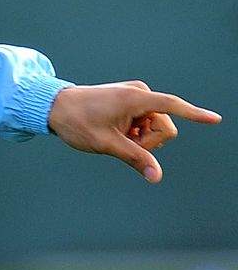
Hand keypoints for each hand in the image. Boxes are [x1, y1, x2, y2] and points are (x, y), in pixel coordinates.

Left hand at [47, 81, 220, 182]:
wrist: (54, 107)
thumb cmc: (77, 121)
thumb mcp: (106, 143)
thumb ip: (134, 158)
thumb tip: (155, 176)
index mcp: (135, 98)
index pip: (172, 106)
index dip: (194, 114)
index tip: (215, 119)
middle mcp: (139, 93)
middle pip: (165, 127)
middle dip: (149, 142)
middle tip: (123, 143)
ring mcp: (135, 96)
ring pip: (156, 127)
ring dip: (141, 138)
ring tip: (116, 135)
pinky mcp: (131, 101)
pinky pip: (145, 123)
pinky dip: (135, 132)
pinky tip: (117, 131)